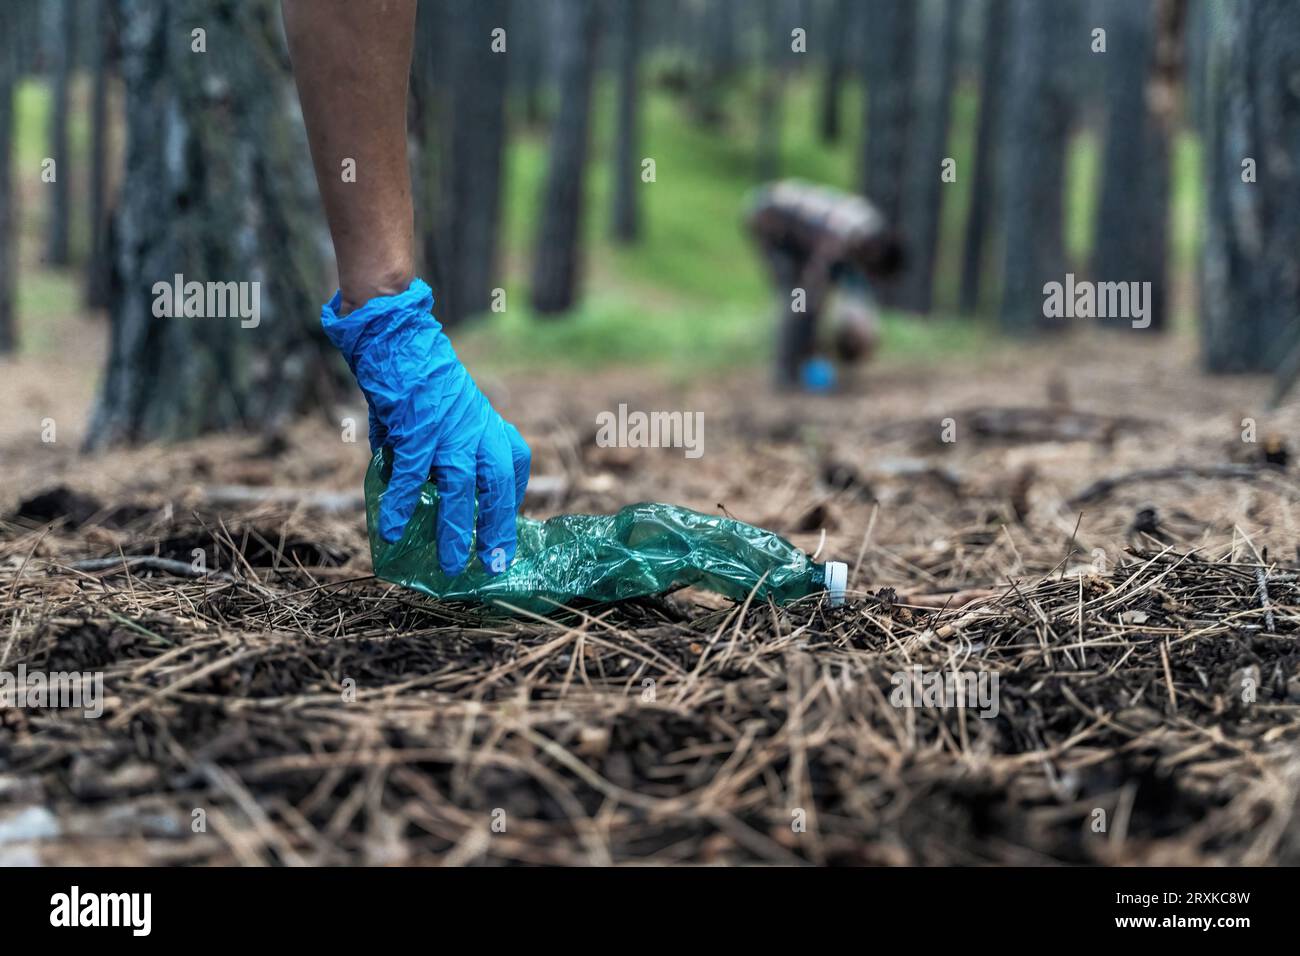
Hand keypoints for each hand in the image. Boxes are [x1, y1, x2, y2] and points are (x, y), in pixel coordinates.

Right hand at [322, 279, 529, 574]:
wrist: (397, 335)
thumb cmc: (417, 372)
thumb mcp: (444, 407)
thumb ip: (436, 445)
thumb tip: (406, 480)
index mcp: (485, 421)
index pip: (513, 462)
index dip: (512, 494)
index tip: (507, 520)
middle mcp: (475, 428)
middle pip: (497, 483)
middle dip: (498, 524)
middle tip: (496, 562)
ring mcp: (448, 430)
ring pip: (462, 487)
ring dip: (457, 528)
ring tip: (452, 564)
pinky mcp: (417, 430)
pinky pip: (411, 476)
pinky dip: (400, 504)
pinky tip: (389, 530)